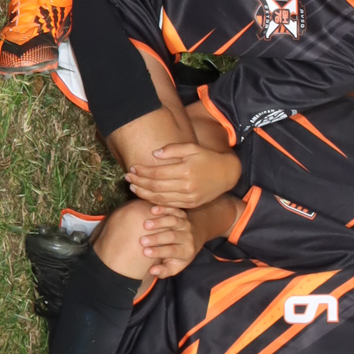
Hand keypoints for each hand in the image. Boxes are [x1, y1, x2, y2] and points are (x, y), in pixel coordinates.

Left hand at [125, 140, 241, 207]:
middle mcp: (186, 186)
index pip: (157, 173)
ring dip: (144, 194)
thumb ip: (173, 150)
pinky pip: (169, 205)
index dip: (142, 171)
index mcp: (186, 170)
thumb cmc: (207, 158)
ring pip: (160, 199)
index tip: (132, 168)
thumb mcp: (192, 148)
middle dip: (139, 183)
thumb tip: (154, 154)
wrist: (226, 174)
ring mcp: (188, 197)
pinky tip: (147, 196)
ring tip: (133, 188)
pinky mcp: (190, 204)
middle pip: (156, 187)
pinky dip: (155, 202)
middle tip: (127, 178)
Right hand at [135, 203, 197, 278]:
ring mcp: (185, 224)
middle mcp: (188, 236)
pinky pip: (174, 210)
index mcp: (187, 251)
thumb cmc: (178, 256)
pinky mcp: (182, 214)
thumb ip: (163, 271)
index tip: (144, 252)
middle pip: (172, 236)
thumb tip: (152, 271)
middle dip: (156, 238)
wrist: (193, 239)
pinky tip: (152, 210)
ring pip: (173, 221)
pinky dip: (164, 209)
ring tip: (145, 225)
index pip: (172, 251)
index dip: (158, 252)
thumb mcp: (174, 267)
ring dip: (159, 222)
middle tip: (141, 240)